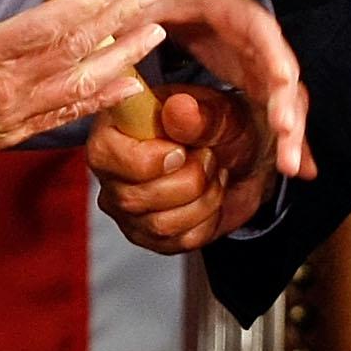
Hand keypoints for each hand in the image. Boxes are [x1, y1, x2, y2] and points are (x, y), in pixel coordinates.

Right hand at [0, 0, 165, 170]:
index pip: (47, 27)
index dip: (86, 6)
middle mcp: (4, 87)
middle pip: (75, 52)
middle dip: (120, 22)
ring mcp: (13, 114)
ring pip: (81, 87)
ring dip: (123, 59)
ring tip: (155, 34)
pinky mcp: (15, 133)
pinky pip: (67, 116)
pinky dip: (102, 100)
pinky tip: (130, 84)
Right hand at [91, 84, 284, 252]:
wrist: (245, 159)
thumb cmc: (221, 128)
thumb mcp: (223, 112)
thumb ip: (201, 114)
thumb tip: (178, 109)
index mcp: (114, 129)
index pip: (105, 156)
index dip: (150, 160)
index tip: (182, 150)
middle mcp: (112, 172)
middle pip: (133, 198)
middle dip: (190, 180)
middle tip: (209, 157)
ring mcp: (127, 208)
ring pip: (160, 225)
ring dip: (204, 199)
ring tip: (212, 175)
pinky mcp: (149, 236)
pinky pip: (179, 241)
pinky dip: (209, 220)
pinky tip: (210, 196)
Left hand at [146, 0, 313, 180]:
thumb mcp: (152, 0)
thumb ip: (137, 17)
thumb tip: (114, 32)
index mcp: (234, 11)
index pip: (260, 30)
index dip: (273, 54)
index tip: (283, 79)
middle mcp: (259, 38)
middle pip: (282, 72)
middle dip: (288, 106)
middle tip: (286, 139)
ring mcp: (262, 63)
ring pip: (286, 97)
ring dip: (291, 132)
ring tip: (292, 168)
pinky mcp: (258, 84)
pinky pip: (278, 112)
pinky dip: (289, 139)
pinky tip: (302, 169)